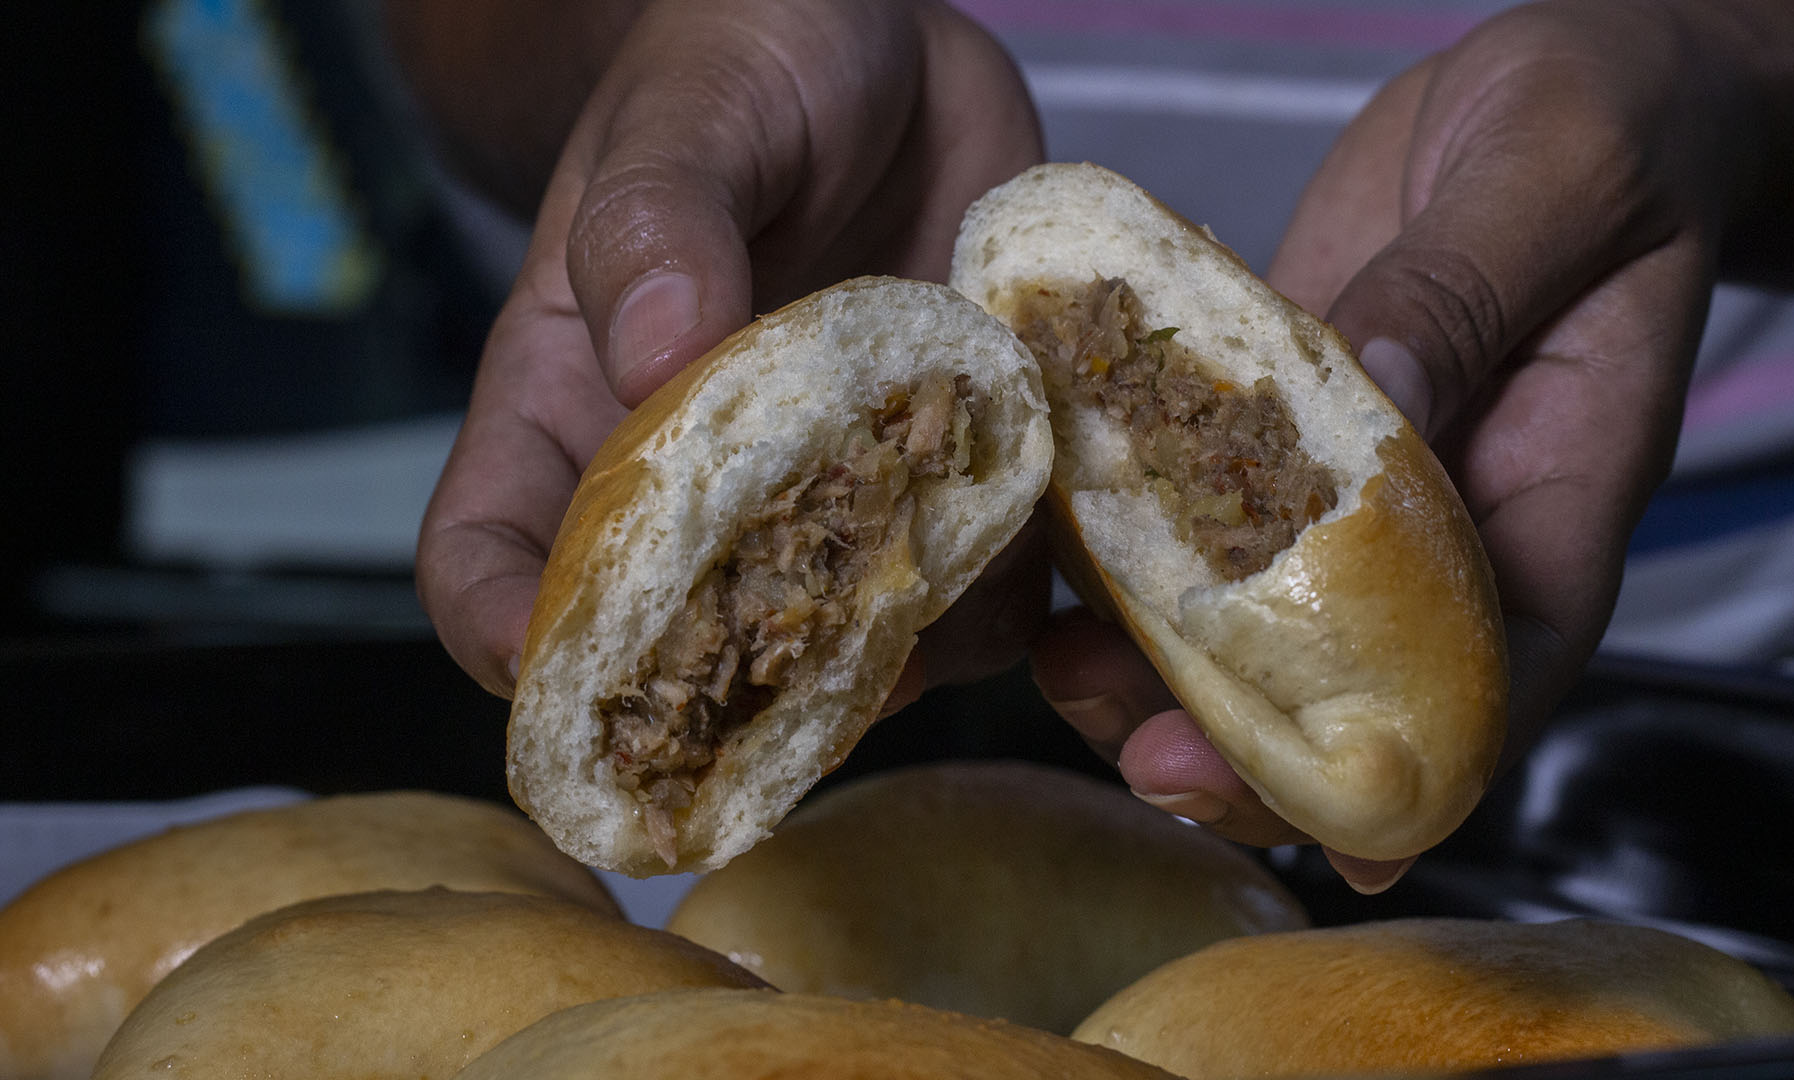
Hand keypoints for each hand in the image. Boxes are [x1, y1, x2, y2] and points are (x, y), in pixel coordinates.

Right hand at [414, 0, 1044, 697]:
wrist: (894, 47)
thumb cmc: (746, 58)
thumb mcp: (690, 115)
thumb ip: (656, 222)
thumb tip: (655, 352)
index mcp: (577, 402)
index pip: (489, 552)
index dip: (507, 633)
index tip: (565, 679)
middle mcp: (695, 479)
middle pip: (670, 647)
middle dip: (723, 698)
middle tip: (792, 697)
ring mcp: (826, 491)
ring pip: (833, 643)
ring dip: (888, 657)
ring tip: (931, 596)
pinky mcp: (941, 477)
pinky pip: (973, 587)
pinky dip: (1004, 589)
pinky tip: (1027, 525)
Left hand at [1034, 0, 1749, 889]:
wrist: (1552, 84)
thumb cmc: (1608, 127)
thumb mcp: (1559, 181)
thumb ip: (1470, 293)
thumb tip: (1379, 402)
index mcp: (1551, 508)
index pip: (1496, 688)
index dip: (1409, 778)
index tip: (1325, 839)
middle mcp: (1442, 530)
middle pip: (1347, 693)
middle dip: (1241, 747)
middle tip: (1135, 749)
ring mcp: (1346, 494)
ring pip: (1250, 625)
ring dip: (1153, 668)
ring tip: (1063, 661)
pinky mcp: (1273, 434)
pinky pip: (1191, 514)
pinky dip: (1122, 545)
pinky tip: (1049, 547)